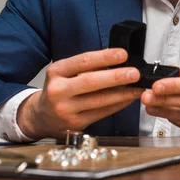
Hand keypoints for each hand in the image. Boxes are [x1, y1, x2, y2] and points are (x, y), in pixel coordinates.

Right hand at [17, 48, 142, 139]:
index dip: (105, 57)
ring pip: (99, 100)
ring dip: (123, 93)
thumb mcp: (65, 72)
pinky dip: (118, 105)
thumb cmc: (59, 89)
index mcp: (56, 71)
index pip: (83, 61)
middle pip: (91, 82)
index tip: (123, 54)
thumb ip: (87, 66)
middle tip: (135, 73)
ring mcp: (65, 110)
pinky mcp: (75, 124)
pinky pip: (102, 113)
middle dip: (116, 77)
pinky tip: (128, 99)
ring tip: (138, 88)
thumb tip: (118, 59)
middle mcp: (58, 90)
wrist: (41, 116)